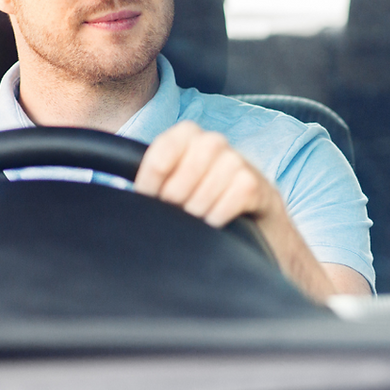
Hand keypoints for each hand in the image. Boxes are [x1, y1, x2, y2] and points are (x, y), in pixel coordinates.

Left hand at [134, 121, 369, 300]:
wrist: (257, 246)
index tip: (150, 198)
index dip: (154, 174)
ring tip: (200, 220)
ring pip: (220, 170)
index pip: (169, 143)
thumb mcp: (175, 199)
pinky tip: (218, 224)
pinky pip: (241, 189)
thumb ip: (154, 188)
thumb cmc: (207, 223)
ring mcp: (245, 166)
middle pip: (196, 153)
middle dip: (180, 191)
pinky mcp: (264, 190)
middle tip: (180, 213)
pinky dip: (223, 211)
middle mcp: (220, 147)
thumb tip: (125, 199)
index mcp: (191, 143)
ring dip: (202, 203)